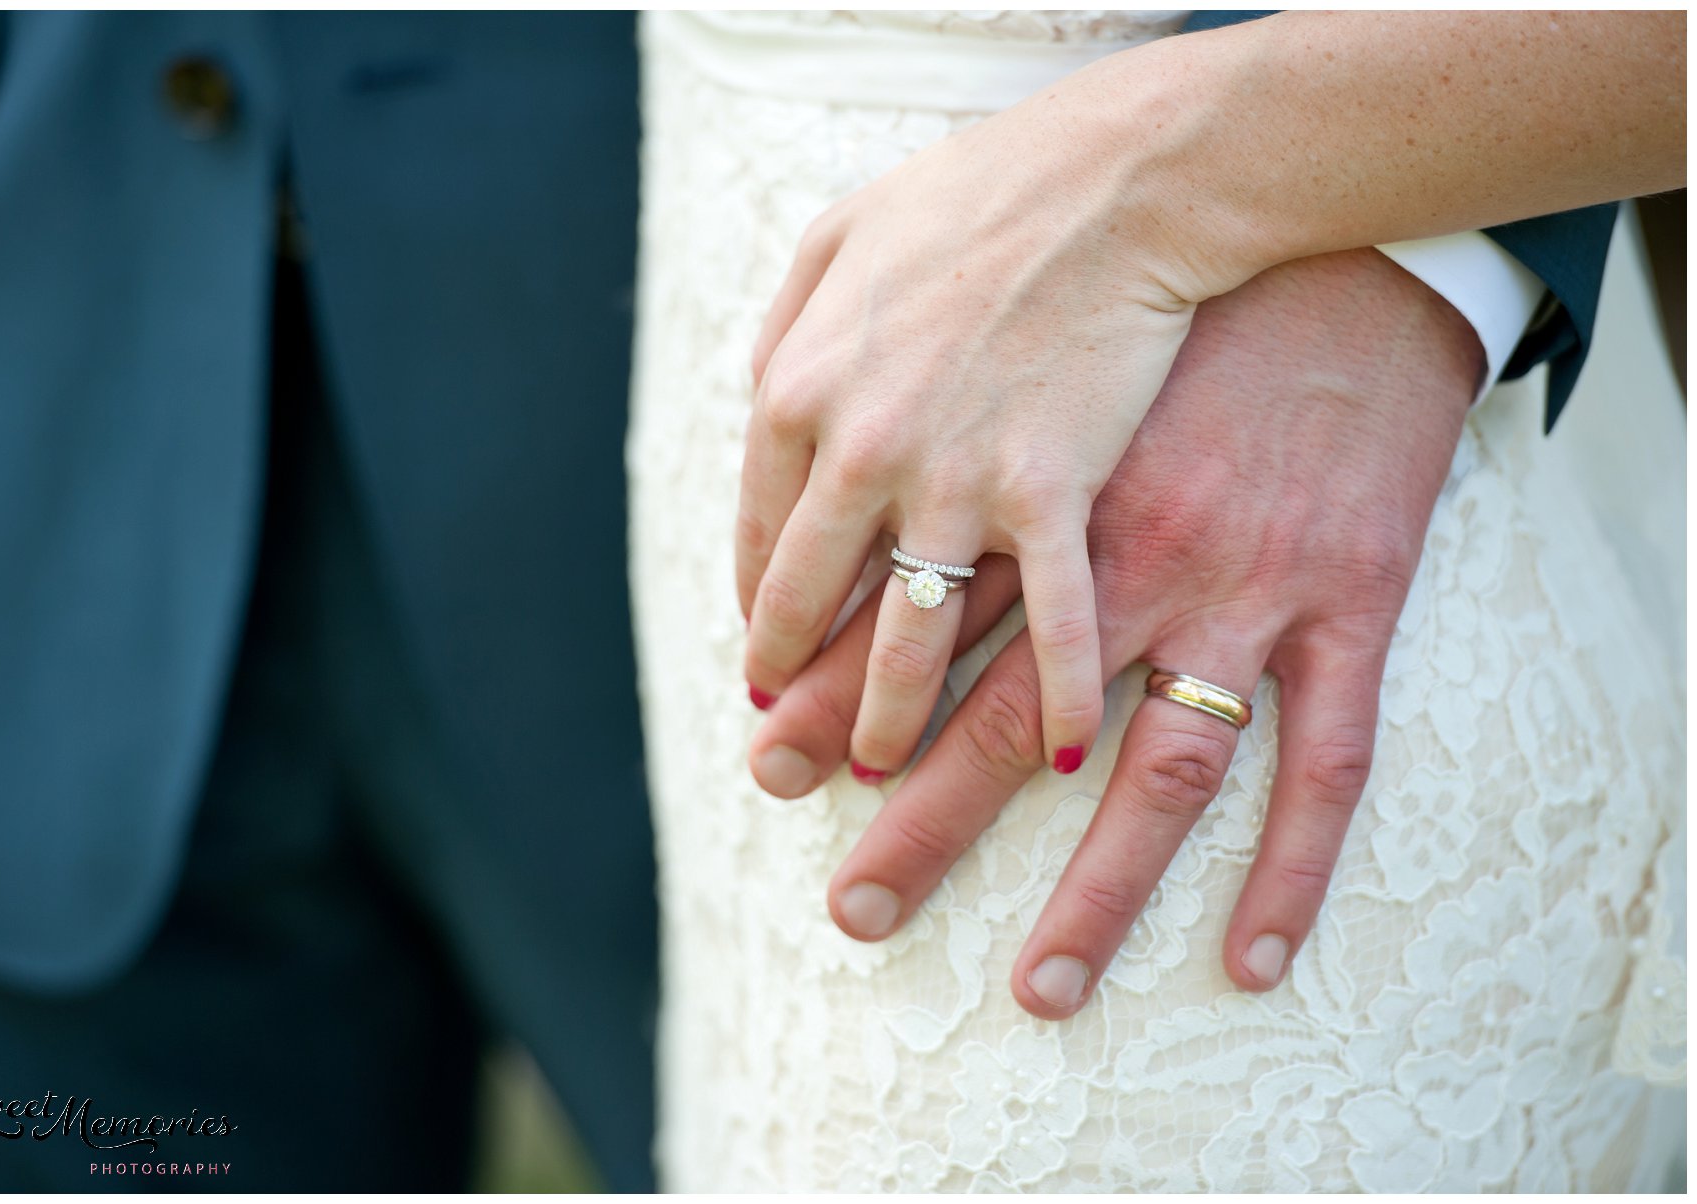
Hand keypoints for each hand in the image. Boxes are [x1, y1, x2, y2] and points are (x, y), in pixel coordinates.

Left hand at [735, 62, 1253, 782]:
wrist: (1111, 179)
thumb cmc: (975, 196)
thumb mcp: (839, 236)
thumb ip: (787, 327)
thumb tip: (759, 400)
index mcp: (799, 389)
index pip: (759, 533)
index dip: (763, 605)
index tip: (772, 650)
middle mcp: (861, 451)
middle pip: (811, 601)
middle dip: (801, 683)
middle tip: (794, 741)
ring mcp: (957, 480)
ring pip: (907, 636)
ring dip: (890, 719)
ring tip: (881, 771)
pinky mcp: (1055, 495)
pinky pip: (1051, 622)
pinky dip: (1064, 695)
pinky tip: (1065, 753)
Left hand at [746, 247, 1483, 1015]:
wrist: (1307, 227)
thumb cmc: (1111, 263)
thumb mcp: (946, 276)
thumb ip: (856, 363)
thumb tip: (775, 440)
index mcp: (1011, 483)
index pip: (887, 614)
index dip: (816, 686)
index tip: (766, 750)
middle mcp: (1110, 554)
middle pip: (984, 714)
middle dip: (909, 819)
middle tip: (848, 909)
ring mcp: (1231, 585)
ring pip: (1147, 770)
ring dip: (1091, 893)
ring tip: (1039, 993)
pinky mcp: (1343, 597)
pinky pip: (1323, 759)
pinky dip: (1293, 867)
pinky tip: (1248, 960)